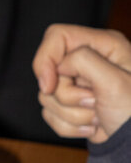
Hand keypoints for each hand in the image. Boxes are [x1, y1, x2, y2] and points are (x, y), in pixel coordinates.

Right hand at [32, 24, 130, 141]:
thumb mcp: (115, 82)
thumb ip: (83, 61)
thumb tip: (59, 66)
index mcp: (103, 46)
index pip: (57, 37)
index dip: (46, 59)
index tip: (48, 86)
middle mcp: (88, 61)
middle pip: (49, 72)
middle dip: (67, 96)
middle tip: (94, 103)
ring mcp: (78, 84)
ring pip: (47, 96)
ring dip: (71, 114)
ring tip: (98, 116)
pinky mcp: (70, 105)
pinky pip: (50, 114)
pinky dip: (68, 126)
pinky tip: (92, 126)